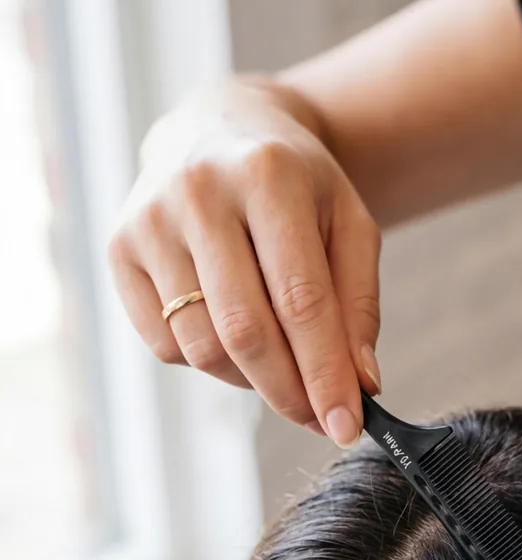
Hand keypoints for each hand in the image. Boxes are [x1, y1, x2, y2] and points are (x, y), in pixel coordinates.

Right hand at [108, 78, 380, 445]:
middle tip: (319, 421)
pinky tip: (232, 335)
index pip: (300, 300)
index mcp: (267, 176)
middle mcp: (198, 192)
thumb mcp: (349, 225)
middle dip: (289, 392)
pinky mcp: (118, 250)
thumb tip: (361, 386)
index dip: (324, 373)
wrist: (219, 129)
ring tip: (282, 368)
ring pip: (202, 347)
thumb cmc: (296, 187)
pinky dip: (209, 362)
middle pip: (245, 331)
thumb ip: (360, 305)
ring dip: (251, 381)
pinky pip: (167, 346)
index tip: (347, 427)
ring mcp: (148, 221)